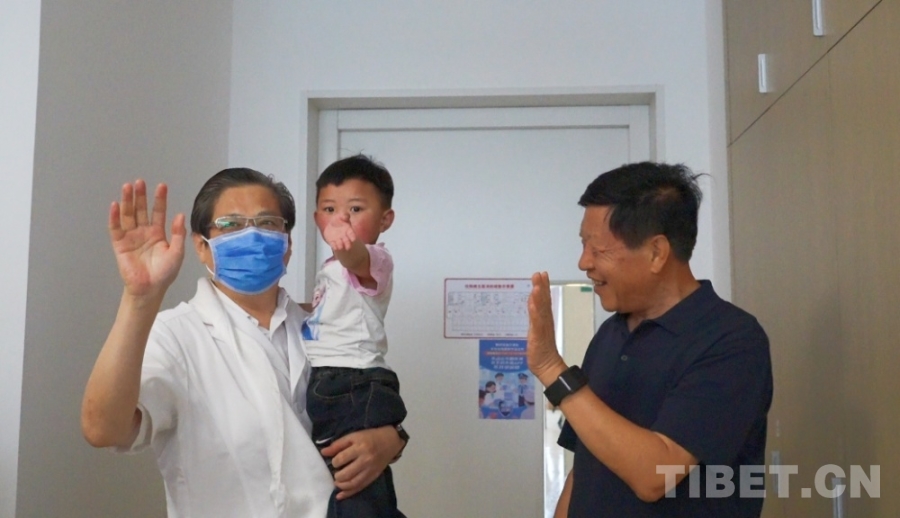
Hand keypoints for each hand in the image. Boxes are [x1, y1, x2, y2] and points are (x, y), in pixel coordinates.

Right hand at [109, 180, 185, 298]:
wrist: (150, 288)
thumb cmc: (165, 273)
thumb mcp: (177, 253)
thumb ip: (178, 234)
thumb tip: (180, 215)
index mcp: (158, 233)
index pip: (158, 212)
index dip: (159, 199)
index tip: (161, 186)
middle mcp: (144, 232)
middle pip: (141, 210)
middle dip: (140, 196)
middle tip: (140, 182)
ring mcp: (131, 237)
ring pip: (128, 215)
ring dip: (127, 201)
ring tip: (127, 187)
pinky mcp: (120, 244)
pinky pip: (116, 228)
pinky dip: (114, 217)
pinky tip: (115, 205)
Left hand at [320, 425, 402, 499]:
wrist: (390, 441)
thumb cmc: (370, 436)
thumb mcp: (354, 436)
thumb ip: (338, 444)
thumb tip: (323, 452)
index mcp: (359, 447)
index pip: (341, 459)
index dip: (334, 462)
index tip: (335, 461)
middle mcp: (365, 460)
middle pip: (346, 473)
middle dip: (337, 475)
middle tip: (336, 472)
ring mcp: (370, 470)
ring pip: (352, 483)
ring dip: (341, 485)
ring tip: (337, 482)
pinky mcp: (373, 477)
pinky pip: (360, 487)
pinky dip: (349, 493)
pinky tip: (340, 495)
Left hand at [323, 214, 356, 251]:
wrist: (331, 225)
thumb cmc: (339, 220)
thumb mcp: (341, 216)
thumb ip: (344, 216)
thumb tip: (346, 216)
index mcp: (348, 230)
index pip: (351, 234)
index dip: (352, 236)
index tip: (353, 239)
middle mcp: (344, 236)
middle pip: (347, 241)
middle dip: (347, 244)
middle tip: (348, 247)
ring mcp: (338, 239)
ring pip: (340, 244)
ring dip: (340, 246)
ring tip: (340, 247)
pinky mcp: (332, 241)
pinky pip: (333, 244)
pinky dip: (334, 246)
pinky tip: (335, 247)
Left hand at [527, 272, 566, 382]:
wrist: (547, 366)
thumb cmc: (541, 349)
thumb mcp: (536, 329)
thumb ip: (535, 316)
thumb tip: (532, 301)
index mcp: (544, 319)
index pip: (544, 300)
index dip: (543, 286)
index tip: (542, 274)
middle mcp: (545, 321)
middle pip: (544, 301)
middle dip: (542, 287)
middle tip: (540, 273)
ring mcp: (542, 328)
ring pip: (541, 310)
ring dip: (539, 297)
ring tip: (538, 285)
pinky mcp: (538, 336)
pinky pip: (537, 323)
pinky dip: (535, 313)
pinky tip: (533, 304)